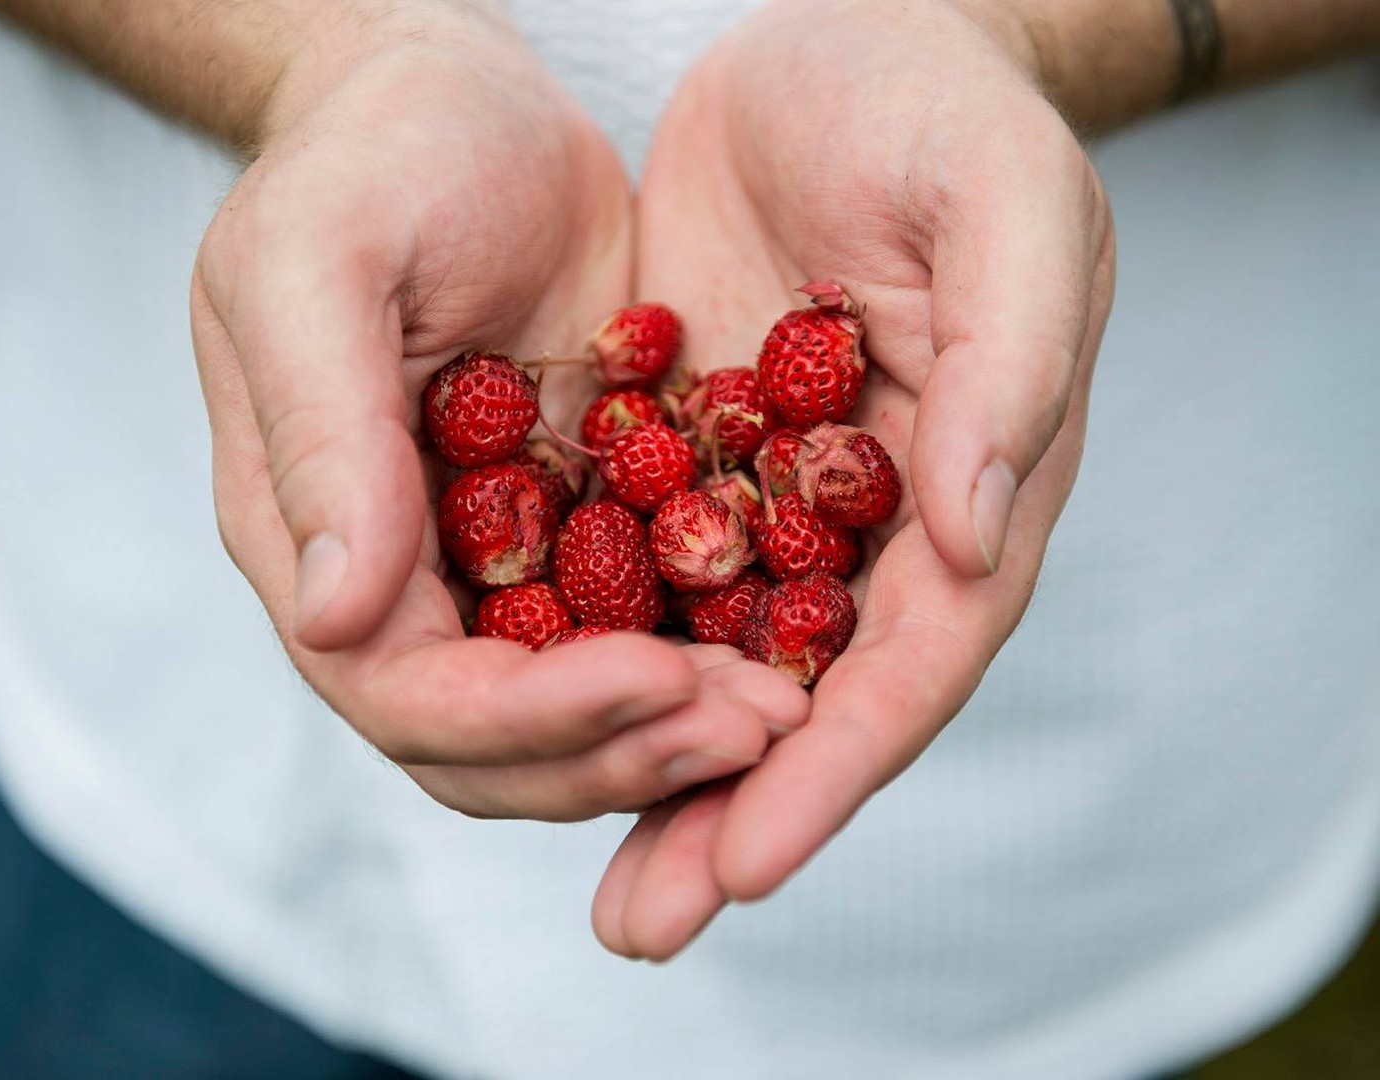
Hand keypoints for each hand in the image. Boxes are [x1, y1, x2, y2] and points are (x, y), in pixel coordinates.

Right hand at [190, 8, 808, 822]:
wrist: (468, 106)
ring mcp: (497, 565)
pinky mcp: (583, 531)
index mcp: (318, 535)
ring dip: (680, 729)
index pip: (404, 692)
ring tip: (789, 706)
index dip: (528, 715)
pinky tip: (800, 641)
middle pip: (497, 745)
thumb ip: (320, 434)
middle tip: (758, 723)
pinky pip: (647, 629)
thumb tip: (334, 614)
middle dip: (625, 746)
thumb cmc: (378, 153)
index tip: (656, 677)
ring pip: (579, 714)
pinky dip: (714, 655)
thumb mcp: (321, 260)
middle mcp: (405, 579)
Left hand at [594, 0, 1114, 955]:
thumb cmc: (943, 109)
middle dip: (730, 812)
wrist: (838, 40)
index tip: (750, 855)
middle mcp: (876, 521)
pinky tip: (523, 723)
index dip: (836, 763)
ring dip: (649, 772)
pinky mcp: (688, 455)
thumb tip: (971, 536)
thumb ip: (1008, 368)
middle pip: (809, 698)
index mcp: (973, 483)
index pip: (914, 656)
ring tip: (600, 892)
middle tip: (647, 923)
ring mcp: (775, 496)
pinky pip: (638, 573)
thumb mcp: (1004, 204)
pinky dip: (593, 654)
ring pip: (715, 660)